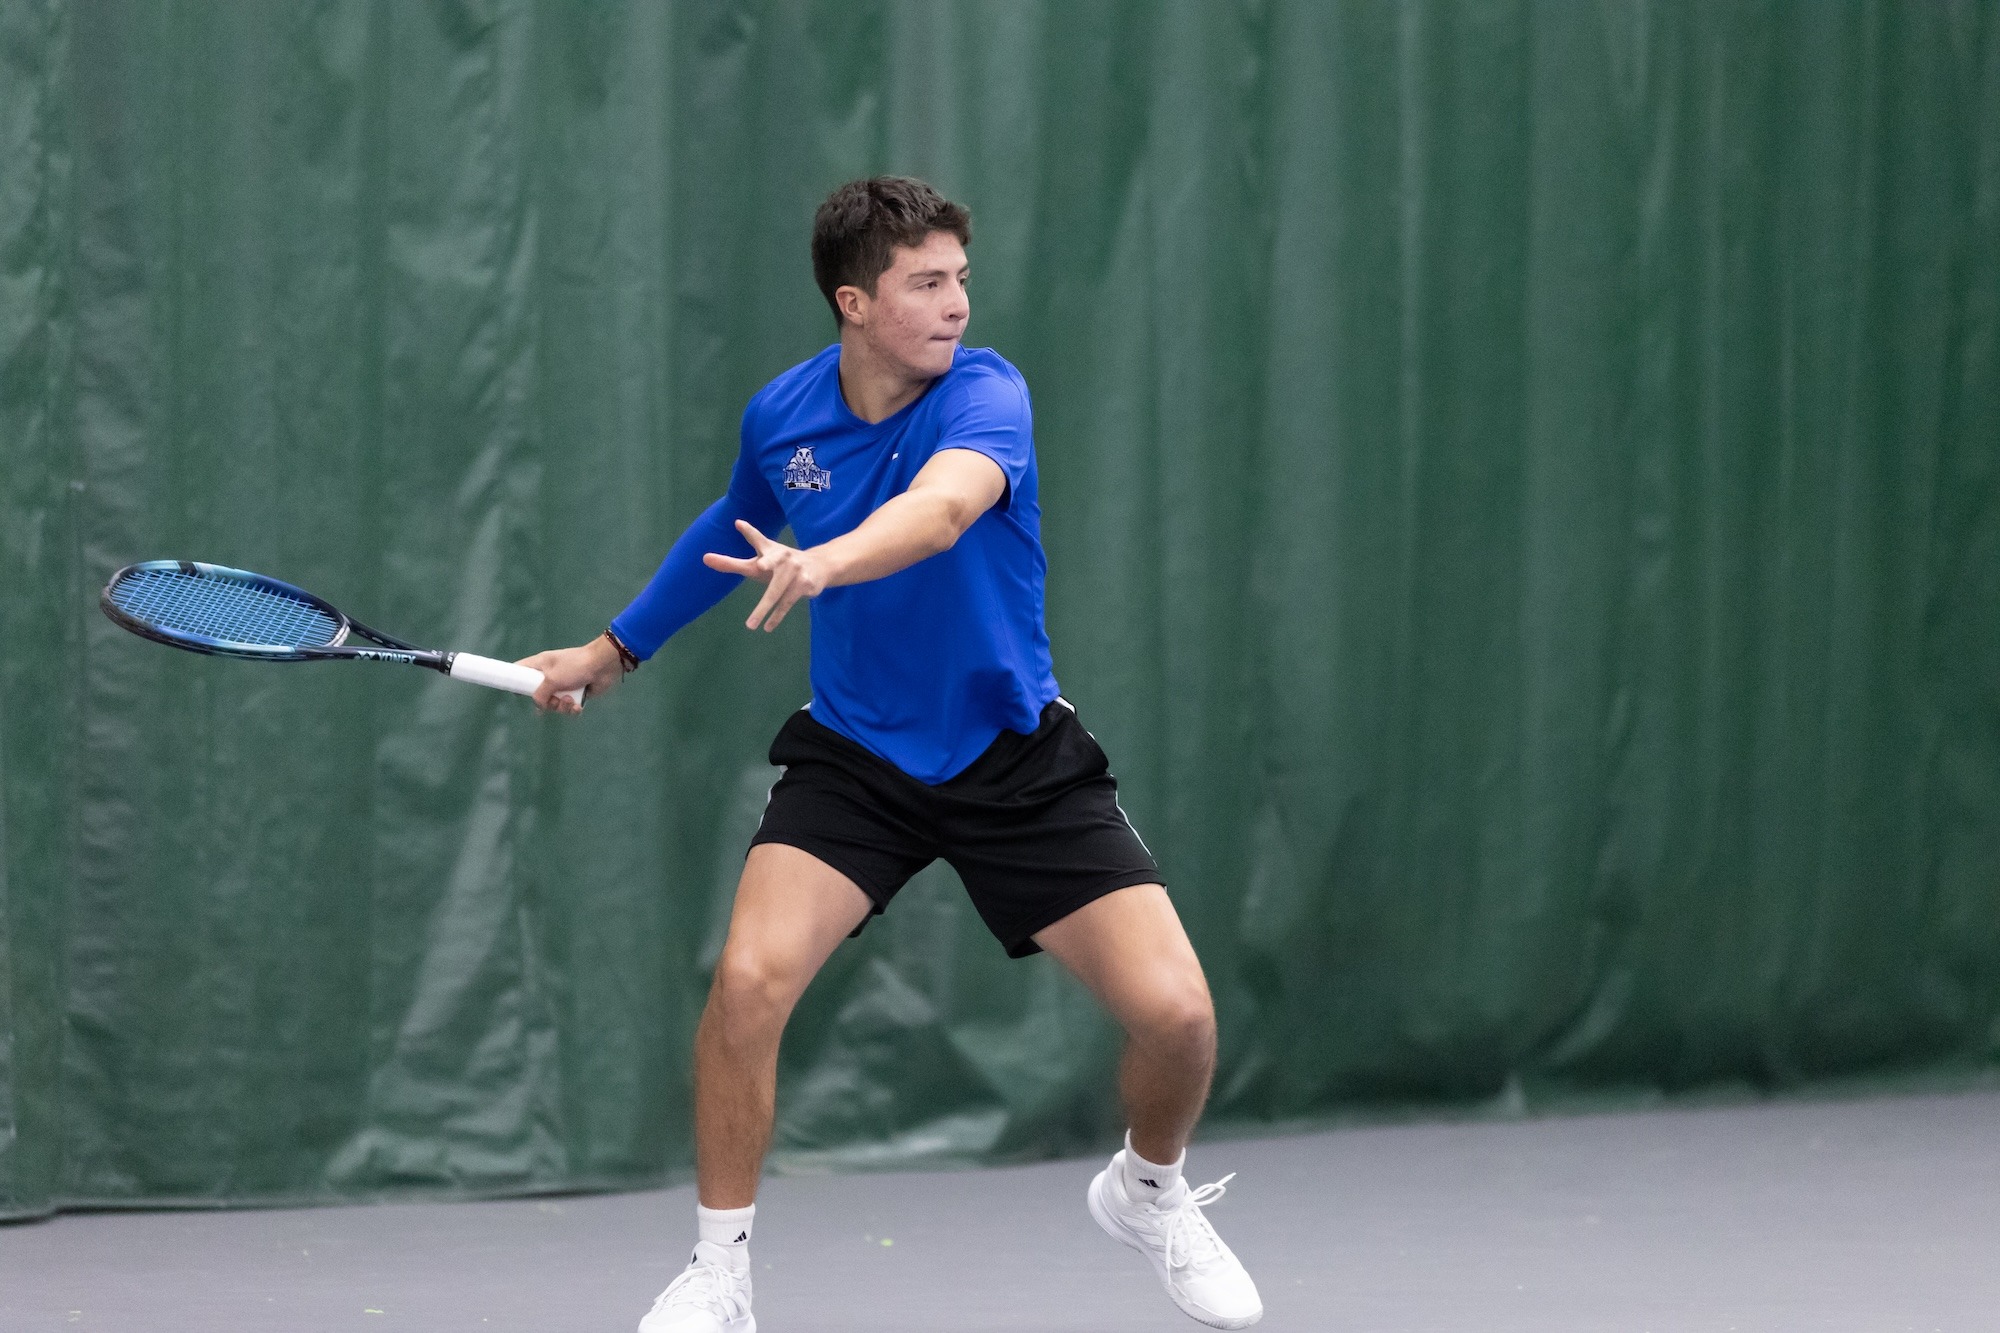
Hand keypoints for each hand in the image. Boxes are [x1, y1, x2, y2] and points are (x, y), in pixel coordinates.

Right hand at [516, 634, 624, 714]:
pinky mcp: (576, 694)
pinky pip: (568, 707)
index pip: (520, 670)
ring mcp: (563, 685)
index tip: (517, 694)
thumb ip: (540, 694)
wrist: (604, 666)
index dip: (515, 681)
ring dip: (561, 706)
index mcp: (541, 665)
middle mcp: (550, 675)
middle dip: (546, 703)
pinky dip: (572, 708)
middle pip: (537, 695)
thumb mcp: (552, 679)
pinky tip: (577, 705)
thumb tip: (539, 705)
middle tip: (553, 699)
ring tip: (570, 700)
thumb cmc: (575, 666)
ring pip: (554, 704)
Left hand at [702, 520, 829, 631]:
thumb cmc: (783, 562)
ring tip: (750, 625)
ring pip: (776, 593)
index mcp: (770, 550)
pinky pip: (786, 604)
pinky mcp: (803, 586)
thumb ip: (734, 561)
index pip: (757, 540)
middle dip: (768, 563)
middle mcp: (783, 558)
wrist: (819, 566)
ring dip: (763, 610)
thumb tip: (709, 553)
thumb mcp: (762, 558)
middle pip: (771, 563)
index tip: (739, 524)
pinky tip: (767, 627)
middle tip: (760, 566)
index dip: (749, 532)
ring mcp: (795, 572)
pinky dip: (776, 616)